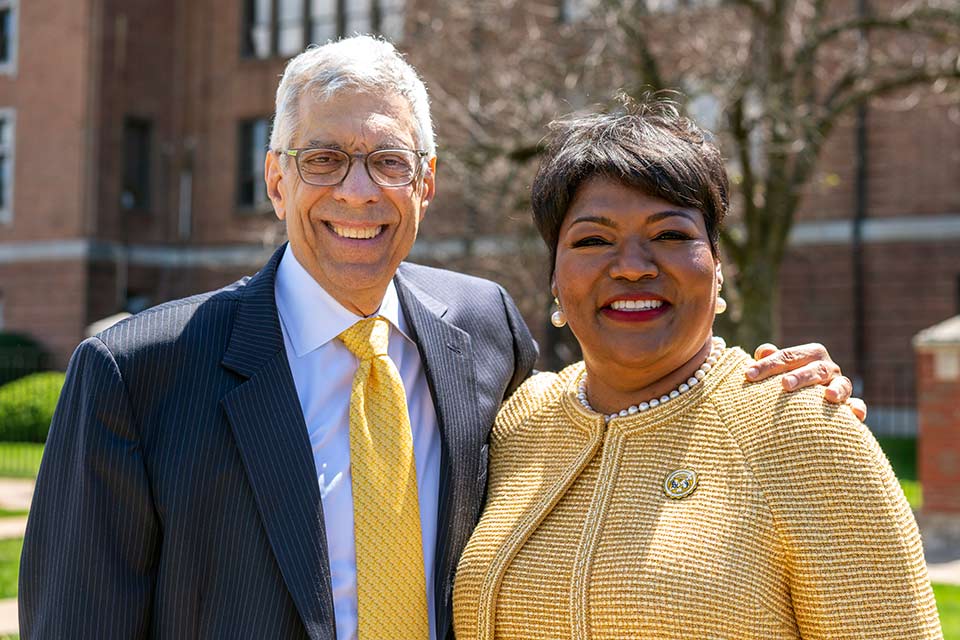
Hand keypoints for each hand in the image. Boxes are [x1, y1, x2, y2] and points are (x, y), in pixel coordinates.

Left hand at [745, 343, 866, 421]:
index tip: (748, 375)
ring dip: (837, 390)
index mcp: (809, 355)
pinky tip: (855, 414)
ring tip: (829, 397)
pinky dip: (857, 408)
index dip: (768, 365)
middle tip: (785, 384)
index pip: (788, 357)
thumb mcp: (777, 370)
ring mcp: (840, 386)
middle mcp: (827, 368)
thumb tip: (763, 351)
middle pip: (815, 368)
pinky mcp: (849, 404)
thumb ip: (770, 360)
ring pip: (842, 385)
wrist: (806, 401)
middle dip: (801, 376)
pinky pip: (857, 405)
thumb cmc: (786, 382)